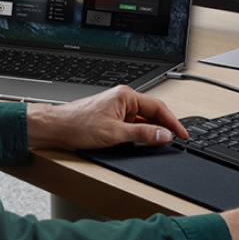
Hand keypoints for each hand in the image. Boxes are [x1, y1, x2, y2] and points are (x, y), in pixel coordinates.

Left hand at [26, 86, 188, 150]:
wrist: (56, 128)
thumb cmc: (78, 125)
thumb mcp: (115, 133)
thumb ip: (142, 134)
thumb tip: (164, 135)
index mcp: (126, 96)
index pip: (158, 108)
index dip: (173, 122)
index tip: (182, 134)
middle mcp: (122, 99)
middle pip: (152, 113)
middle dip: (164, 126)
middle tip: (175, 141)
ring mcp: (117, 108)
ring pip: (142, 119)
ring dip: (150, 131)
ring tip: (159, 143)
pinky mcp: (111, 117)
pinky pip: (132, 124)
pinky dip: (139, 133)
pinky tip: (141, 142)